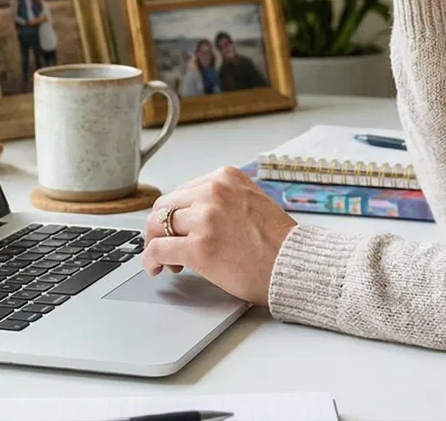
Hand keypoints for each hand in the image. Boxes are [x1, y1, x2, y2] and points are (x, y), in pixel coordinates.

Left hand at [140, 166, 296, 305]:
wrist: (295, 266)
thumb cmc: (278, 242)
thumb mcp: (250, 202)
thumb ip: (221, 201)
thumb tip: (190, 215)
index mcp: (226, 177)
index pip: (183, 190)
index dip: (177, 213)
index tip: (177, 227)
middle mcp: (213, 192)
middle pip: (165, 205)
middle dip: (160, 226)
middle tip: (166, 244)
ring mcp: (205, 218)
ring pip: (157, 225)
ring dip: (156, 243)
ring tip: (167, 261)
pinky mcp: (198, 248)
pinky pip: (158, 249)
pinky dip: (150, 259)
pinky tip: (155, 268)